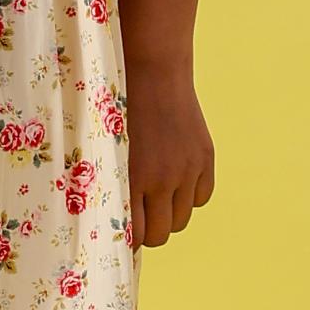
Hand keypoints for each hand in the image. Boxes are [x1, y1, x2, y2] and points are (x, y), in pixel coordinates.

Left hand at [125, 63, 215, 248]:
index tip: (120, 237)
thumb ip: (108, 183)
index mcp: (131, 177)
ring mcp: (187, 169)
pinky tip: (175, 182)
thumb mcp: (104, 146)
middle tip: (139, 220)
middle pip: (161, 234)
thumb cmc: (115, 106)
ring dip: (168, 215)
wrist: (152, 68)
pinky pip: (201, 197)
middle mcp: (162, 178)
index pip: (134, 235)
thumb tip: (110, 220)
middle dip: (148, 232)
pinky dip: (190, 196)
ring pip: (181, 219)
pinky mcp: (205, 157)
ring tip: (155, 199)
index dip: (127, 241)